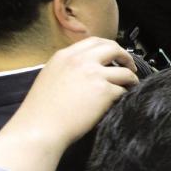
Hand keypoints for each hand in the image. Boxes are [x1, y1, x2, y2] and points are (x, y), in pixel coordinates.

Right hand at [0, 37, 138, 170]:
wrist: (40, 128)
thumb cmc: (41, 110)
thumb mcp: (50, 76)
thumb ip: (68, 67)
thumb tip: (88, 68)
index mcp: (65, 56)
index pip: (94, 41)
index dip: (108, 47)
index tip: (114, 55)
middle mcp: (81, 61)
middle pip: (113, 48)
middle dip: (125, 56)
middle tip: (130, 66)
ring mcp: (94, 75)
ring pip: (124, 71)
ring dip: (131, 78)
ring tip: (131, 85)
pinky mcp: (104, 91)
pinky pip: (122, 89)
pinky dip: (125, 94)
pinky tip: (123, 99)